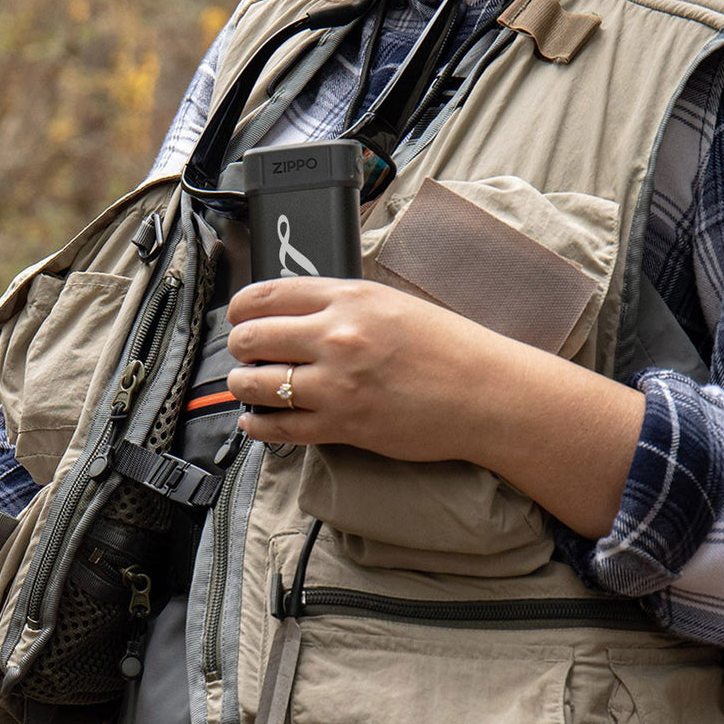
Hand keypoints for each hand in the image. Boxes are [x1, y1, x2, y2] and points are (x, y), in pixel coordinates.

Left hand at [226, 277, 504, 460]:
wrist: (486, 394)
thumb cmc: (446, 347)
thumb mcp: (389, 302)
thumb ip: (336, 302)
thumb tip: (287, 309)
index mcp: (348, 298)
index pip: (265, 296)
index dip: (240, 309)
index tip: (238, 318)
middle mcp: (336, 336)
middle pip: (251, 339)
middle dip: (239, 348)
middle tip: (245, 354)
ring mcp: (336, 384)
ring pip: (255, 384)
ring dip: (242, 385)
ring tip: (248, 385)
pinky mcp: (341, 425)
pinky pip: (278, 427)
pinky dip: (257, 424)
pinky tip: (255, 419)